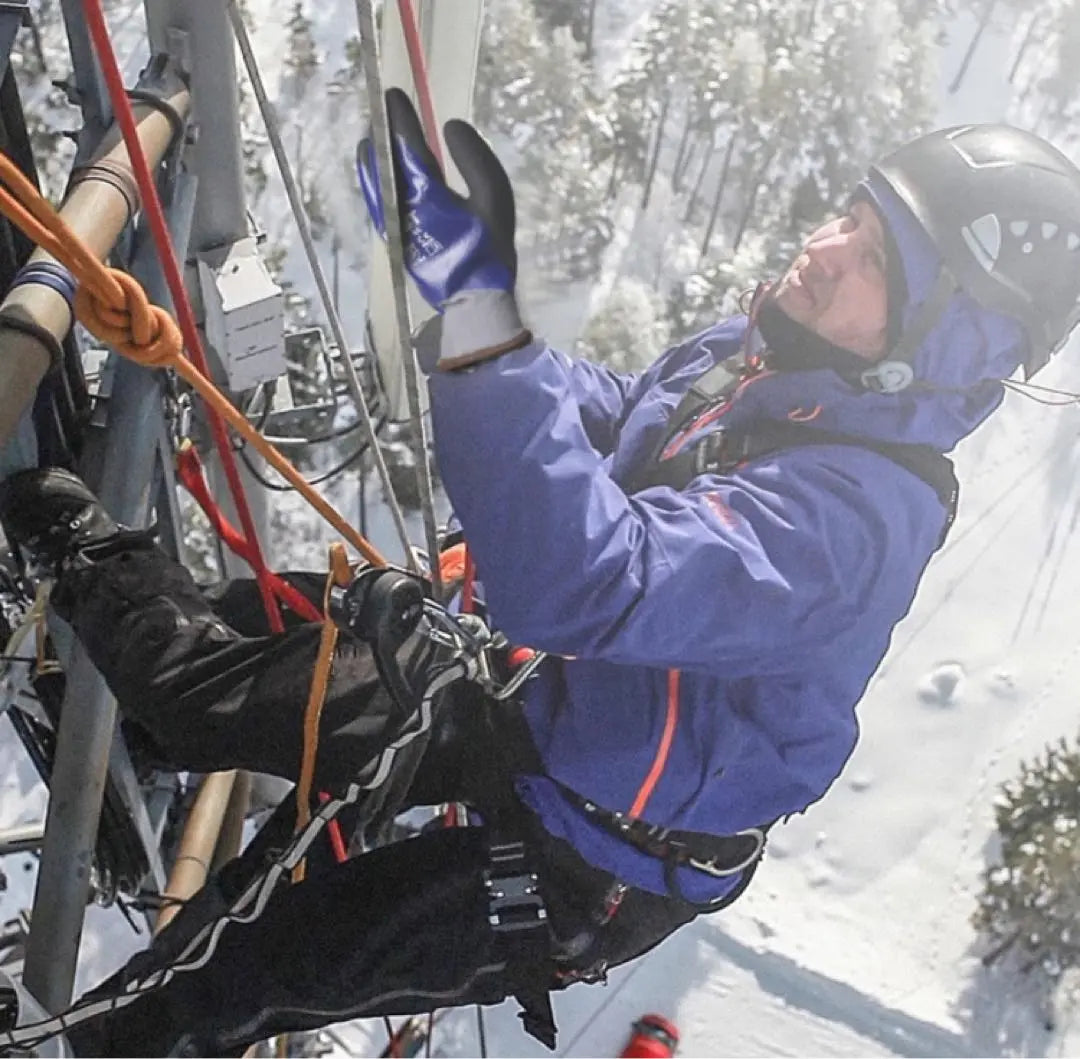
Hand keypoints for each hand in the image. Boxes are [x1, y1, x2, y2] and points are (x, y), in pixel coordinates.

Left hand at [357, 89, 531, 370]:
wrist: (474, 303)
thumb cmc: (489, 252)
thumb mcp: (495, 199)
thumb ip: (475, 159)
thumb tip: (448, 127)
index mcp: (429, 195)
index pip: (406, 147)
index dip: (398, 119)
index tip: (392, 94)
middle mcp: (403, 208)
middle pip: (383, 162)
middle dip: (381, 133)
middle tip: (381, 110)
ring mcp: (395, 226)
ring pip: (375, 181)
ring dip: (374, 156)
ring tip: (374, 137)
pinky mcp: (395, 241)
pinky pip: (378, 202)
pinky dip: (375, 181)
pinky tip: (377, 173)